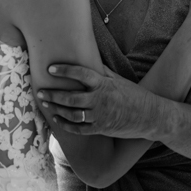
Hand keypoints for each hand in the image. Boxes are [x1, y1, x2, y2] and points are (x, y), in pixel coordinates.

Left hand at [37, 64, 160, 138]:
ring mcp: (100, 116)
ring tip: (46, 105)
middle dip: (53, 95)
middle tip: (40, 92)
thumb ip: (103, 72)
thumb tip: (91, 61)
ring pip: (72, 114)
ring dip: (56, 109)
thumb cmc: (135, 95)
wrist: (150, 116)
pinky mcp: (101, 129)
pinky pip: (79, 128)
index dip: (64, 70)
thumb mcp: (119, 80)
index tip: (50, 69)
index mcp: (104, 84)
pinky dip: (66, 125)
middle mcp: (100, 100)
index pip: (80, 74)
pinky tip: (57, 120)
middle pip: (70, 97)